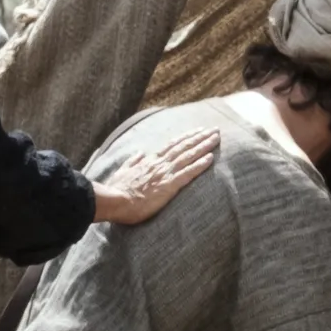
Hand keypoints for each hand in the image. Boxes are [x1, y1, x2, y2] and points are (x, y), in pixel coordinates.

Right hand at [91, 127, 219, 224]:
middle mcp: (160, 164)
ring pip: (188, 156)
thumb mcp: (123, 171)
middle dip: (200, 137)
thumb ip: (133, 161)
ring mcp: (165, 173)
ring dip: (204, 146)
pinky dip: (200, 165)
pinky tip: (210, 158)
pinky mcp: (169, 185)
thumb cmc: (117, 190)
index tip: (197, 131)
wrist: (114, 200)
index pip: (172, 146)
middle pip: (184, 147)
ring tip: (216, 138)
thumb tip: (139, 153)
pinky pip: (188, 173)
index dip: (186, 138)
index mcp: (150, 161)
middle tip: (214, 130)